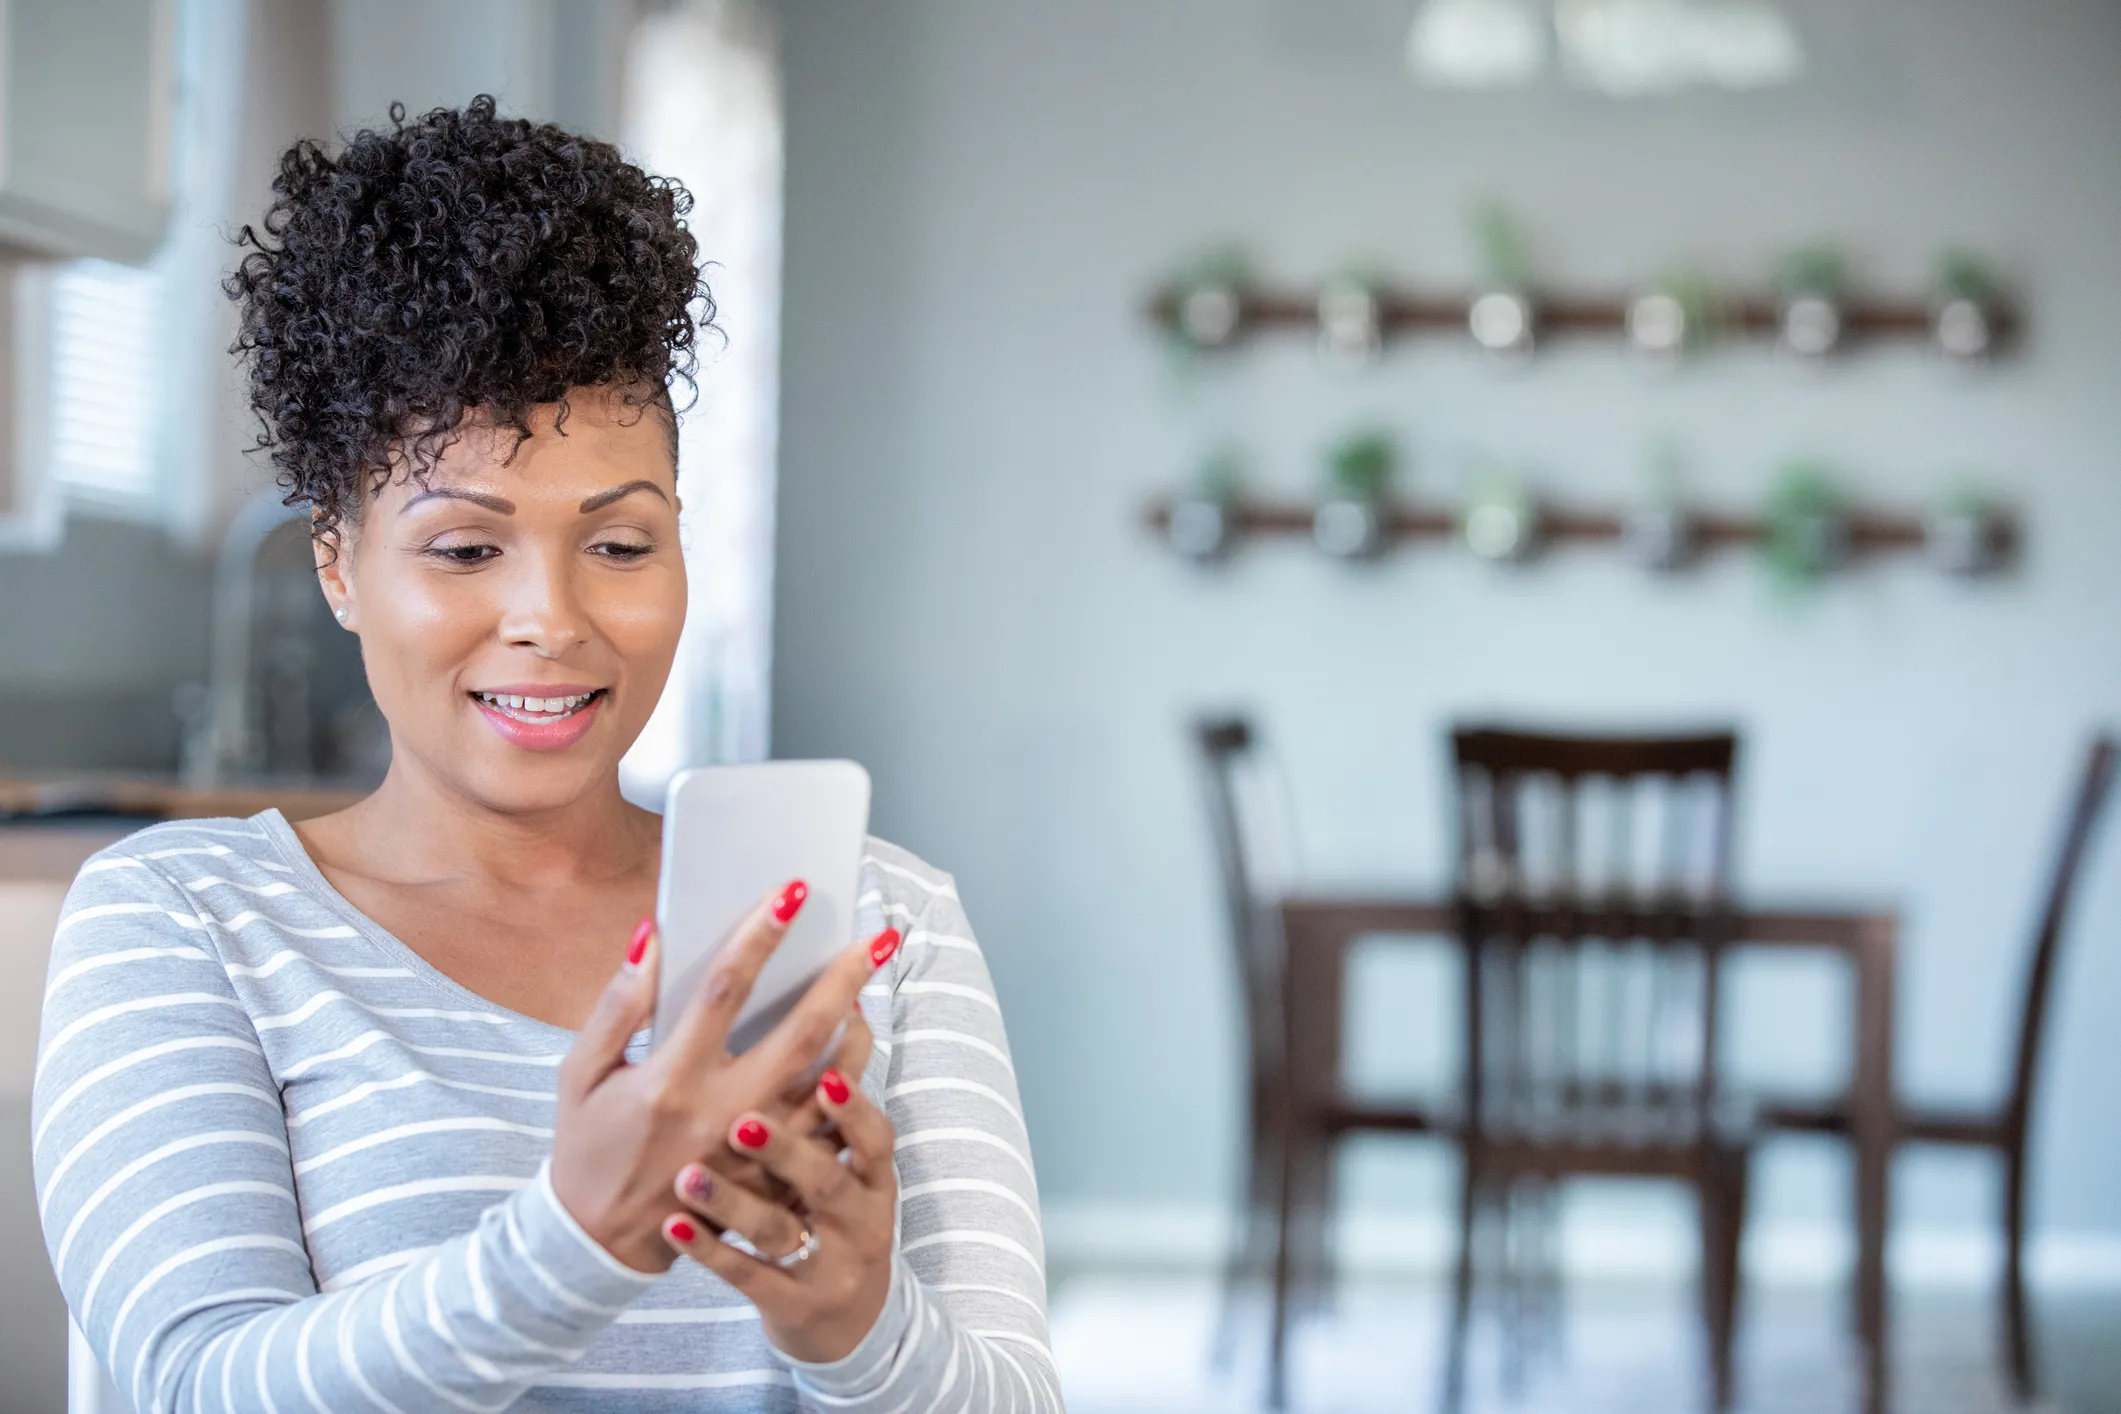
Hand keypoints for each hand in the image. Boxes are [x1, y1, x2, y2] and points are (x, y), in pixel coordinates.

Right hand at [549, 882, 900, 1272]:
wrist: (597, 1244)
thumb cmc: (587, 1146)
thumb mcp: (581, 1073)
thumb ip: (617, 1005)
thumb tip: (648, 935)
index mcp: (670, 1078)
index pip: (725, 991)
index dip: (760, 936)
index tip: (793, 893)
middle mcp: (721, 1114)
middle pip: (802, 1034)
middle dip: (844, 979)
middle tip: (878, 937)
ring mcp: (756, 1156)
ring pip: (831, 1087)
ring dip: (858, 1034)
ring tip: (870, 990)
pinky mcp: (774, 1184)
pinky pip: (828, 1133)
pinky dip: (850, 1091)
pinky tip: (856, 1055)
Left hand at [660, 1063, 900, 1362]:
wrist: (846, 1323)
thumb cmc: (833, 1215)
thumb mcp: (851, 1168)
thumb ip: (834, 1105)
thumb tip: (841, 1007)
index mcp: (872, 1174)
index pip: (873, 1136)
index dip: (854, 1108)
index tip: (827, 1076)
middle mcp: (859, 1217)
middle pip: (828, 1179)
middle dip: (787, 1148)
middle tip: (739, 1121)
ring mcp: (827, 1265)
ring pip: (781, 1230)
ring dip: (734, 1202)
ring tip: (688, 1176)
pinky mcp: (792, 1303)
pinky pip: (749, 1277)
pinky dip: (711, 1252)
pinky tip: (673, 1228)